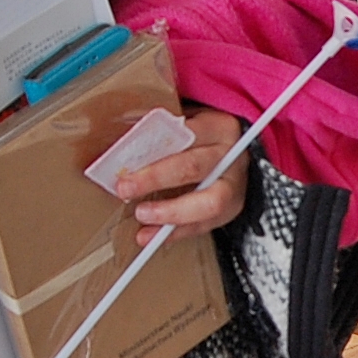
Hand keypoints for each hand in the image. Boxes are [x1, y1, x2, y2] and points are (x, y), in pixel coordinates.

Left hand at [117, 108, 245, 242]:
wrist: (234, 156)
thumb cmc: (204, 139)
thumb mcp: (189, 122)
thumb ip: (163, 131)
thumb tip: (123, 145)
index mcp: (218, 127)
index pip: (186, 134)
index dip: (155, 145)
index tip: (126, 156)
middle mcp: (230, 157)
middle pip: (193, 167)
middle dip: (155, 178)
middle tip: (125, 187)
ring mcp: (233, 186)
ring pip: (208, 203)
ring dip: (170, 212)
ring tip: (142, 214)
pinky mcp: (230, 210)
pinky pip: (203, 225)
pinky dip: (174, 233)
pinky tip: (151, 235)